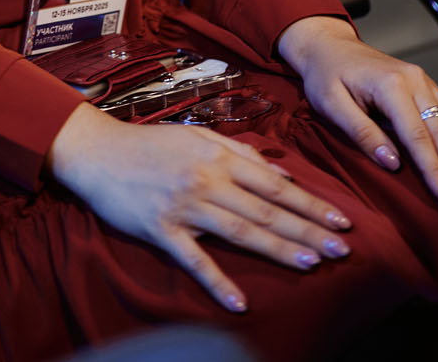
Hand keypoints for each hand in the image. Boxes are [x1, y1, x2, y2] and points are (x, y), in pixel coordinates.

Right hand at [48, 101, 353, 313]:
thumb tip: (275, 169)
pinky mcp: (161, 229)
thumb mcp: (195, 135)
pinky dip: (217, 282)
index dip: (309, 203)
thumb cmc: (149, 143)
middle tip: (340, 249)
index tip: (339, 220)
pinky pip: (194, 260)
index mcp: (218, 156)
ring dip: (277, 248)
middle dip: (306, 229)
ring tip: (310, 264)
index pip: (274, 184)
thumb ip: (235, 149)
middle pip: (265, 209)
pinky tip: (239, 303)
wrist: (97, 151)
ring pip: (240, 231)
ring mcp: (185, 206)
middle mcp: (207, 180)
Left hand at [277, 17, 437, 205]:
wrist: (328, 45)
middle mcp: (414, 80)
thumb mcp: (330, 104)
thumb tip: (393, 163)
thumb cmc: (325, 76)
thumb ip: (361, 132)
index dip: (433, 169)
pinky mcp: (425, 84)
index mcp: (390, 85)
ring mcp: (423, 81)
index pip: (417, 135)